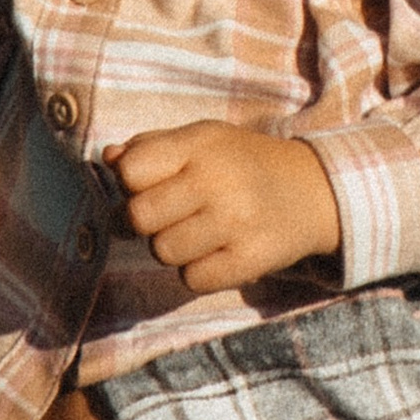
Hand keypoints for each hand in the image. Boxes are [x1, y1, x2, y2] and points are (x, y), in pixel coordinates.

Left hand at [107, 121, 341, 292]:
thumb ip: (150, 147)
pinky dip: (198, 270)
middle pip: (140, 217)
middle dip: (146, 221)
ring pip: (163, 252)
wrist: (312, 190)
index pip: (131, 170)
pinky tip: (217, 250)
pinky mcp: (251, 259)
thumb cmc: (240, 162)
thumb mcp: (201, 140)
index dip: (131, 183)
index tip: (148, 184)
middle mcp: (217, 180)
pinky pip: (192, 279)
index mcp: (199, 144)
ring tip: (198, 231)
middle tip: (169, 215)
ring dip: (173, 247)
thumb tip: (107, 159)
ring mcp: (236, 222)